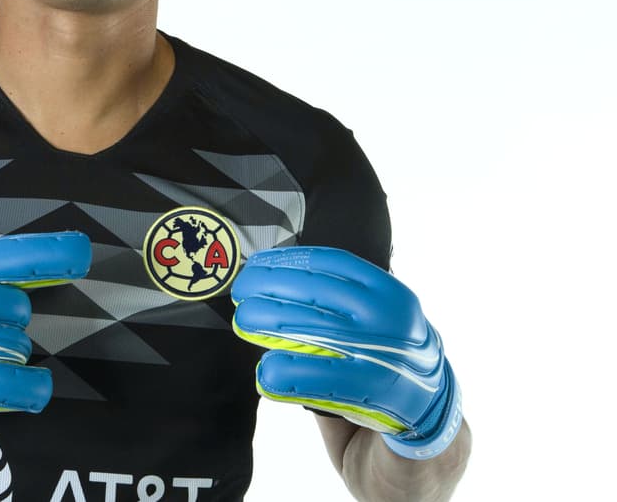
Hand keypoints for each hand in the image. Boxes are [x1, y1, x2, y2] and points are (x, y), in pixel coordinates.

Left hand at [231, 246, 461, 459]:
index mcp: (388, 291)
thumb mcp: (379, 315)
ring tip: (244, 322)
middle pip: (311, 291)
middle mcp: (387, 316)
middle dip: (266, 287)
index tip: (257, 263)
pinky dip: (284, 373)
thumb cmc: (388, 355)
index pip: (329, 263)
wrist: (431, 412)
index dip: (285, 260)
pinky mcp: (372, 392)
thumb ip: (341, 299)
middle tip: (241, 293)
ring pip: (308, 328)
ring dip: (266, 322)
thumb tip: (275, 278)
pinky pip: (316, 377)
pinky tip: (265, 373)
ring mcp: (381, 352)